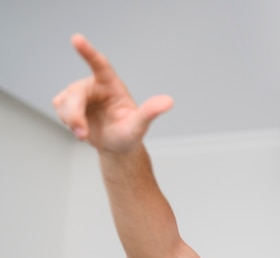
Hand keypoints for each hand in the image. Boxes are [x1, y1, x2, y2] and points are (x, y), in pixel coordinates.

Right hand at [52, 34, 172, 152]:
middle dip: (75, 114)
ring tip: (85, 134)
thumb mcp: (139, 125)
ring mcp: (80, 94)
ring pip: (63, 102)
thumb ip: (150, 112)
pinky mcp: (68, 102)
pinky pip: (59, 109)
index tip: (76, 38)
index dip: (87, 51)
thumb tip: (168, 102)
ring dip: (71, 121)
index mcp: (111, 84)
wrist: (116, 146)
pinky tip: (80, 128)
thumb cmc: (129, 134)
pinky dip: (67, 123)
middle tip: (82, 134)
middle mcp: (94, 85)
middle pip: (75, 92)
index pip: (99, 64)